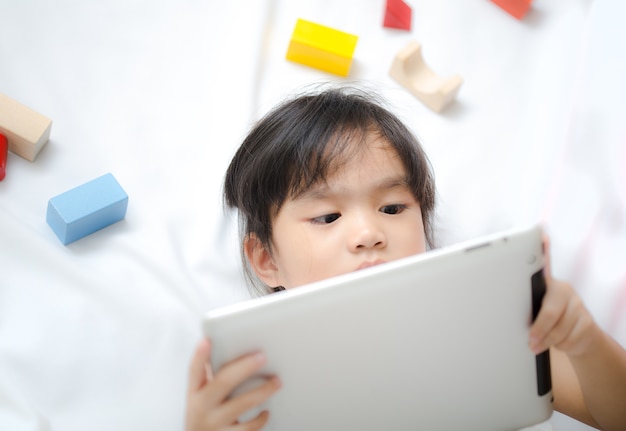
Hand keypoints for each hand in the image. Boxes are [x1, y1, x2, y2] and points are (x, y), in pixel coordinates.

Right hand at [185, 338, 280, 430]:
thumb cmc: (203, 415)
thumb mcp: (199, 395)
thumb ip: (207, 374)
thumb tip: (215, 345)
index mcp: (194, 392)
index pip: (194, 370)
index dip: (199, 355)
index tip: (207, 341)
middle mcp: (202, 407)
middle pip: (223, 382)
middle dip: (244, 367)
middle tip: (262, 357)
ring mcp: (214, 423)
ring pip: (241, 404)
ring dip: (262, 391)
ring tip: (276, 381)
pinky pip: (248, 428)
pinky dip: (260, 419)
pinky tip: (266, 412)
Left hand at [528, 237, 599, 356]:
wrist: (579, 336)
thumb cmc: (546, 318)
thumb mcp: (534, 307)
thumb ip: (523, 303)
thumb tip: (497, 309)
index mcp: (547, 283)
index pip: (545, 263)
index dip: (544, 250)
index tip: (541, 236)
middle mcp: (564, 289)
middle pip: (550, 311)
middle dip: (539, 328)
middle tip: (530, 340)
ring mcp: (578, 305)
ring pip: (559, 329)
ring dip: (546, 341)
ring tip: (537, 344)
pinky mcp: (588, 322)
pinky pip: (568, 339)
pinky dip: (559, 346)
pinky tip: (557, 342)